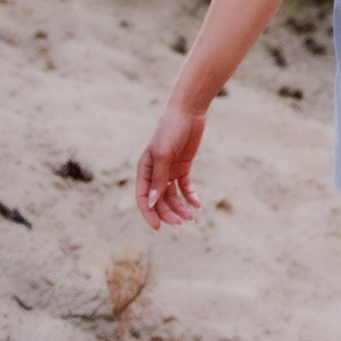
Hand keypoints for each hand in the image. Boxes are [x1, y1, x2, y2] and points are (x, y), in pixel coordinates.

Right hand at [135, 105, 206, 229]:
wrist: (188, 112)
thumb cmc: (171, 130)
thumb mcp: (163, 154)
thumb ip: (158, 178)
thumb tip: (152, 203)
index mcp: (144, 170)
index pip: (143, 198)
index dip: (149, 214)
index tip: (157, 228)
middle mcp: (155, 173)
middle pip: (159, 200)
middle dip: (168, 214)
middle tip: (182, 224)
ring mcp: (169, 171)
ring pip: (172, 196)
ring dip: (180, 208)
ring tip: (191, 218)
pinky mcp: (183, 167)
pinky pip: (185, 187)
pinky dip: (190, 196)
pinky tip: (197, 204)